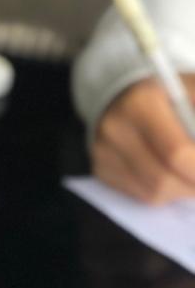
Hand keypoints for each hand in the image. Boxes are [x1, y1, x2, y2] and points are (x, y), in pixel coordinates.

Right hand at [92, 74, 194, 204]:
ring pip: (154, 193)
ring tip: (190, 174)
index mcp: (141, 103)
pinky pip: (140, 195)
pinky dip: (164, 191)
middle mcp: (115, 129)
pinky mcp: (101, 168)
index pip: (177, 153)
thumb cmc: (171, 94)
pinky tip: (170, 172)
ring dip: (182, 190)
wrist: (126, 92)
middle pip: (164, 180)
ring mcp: (103, 151)